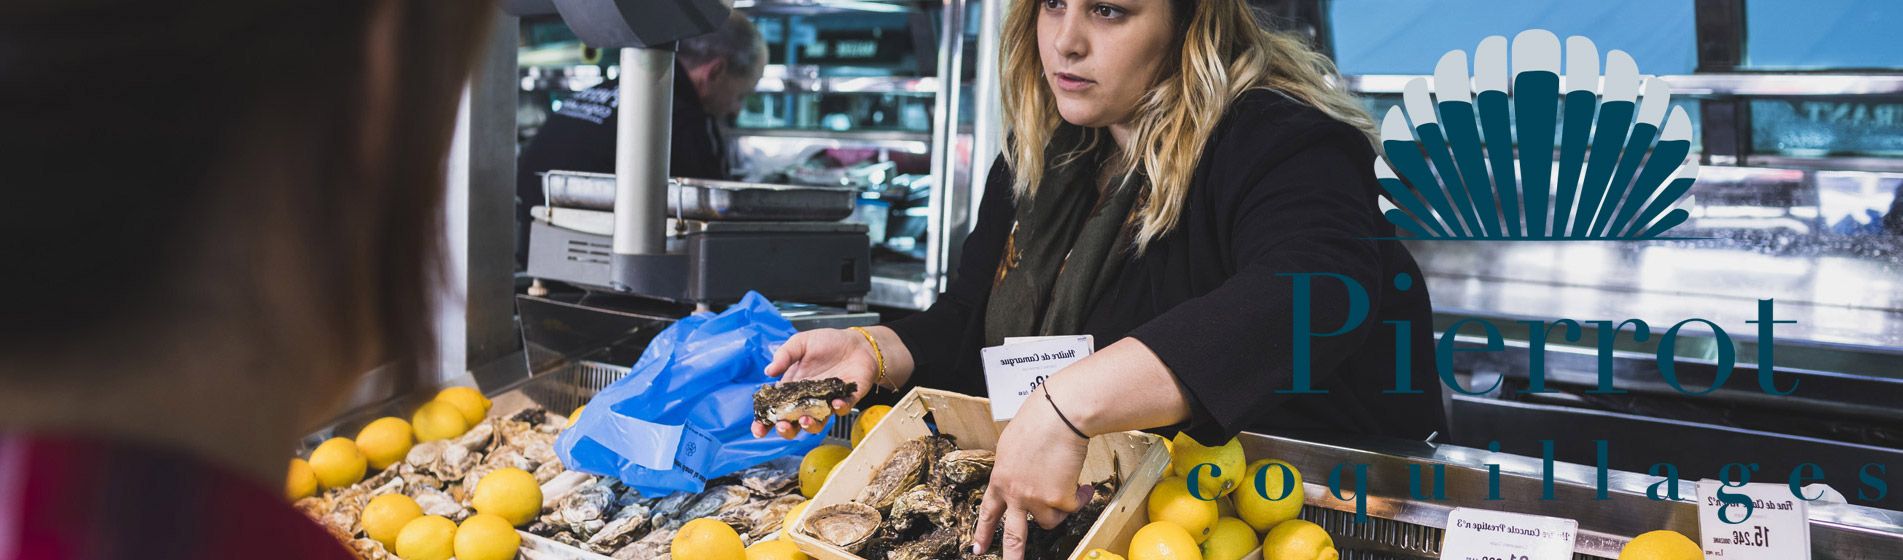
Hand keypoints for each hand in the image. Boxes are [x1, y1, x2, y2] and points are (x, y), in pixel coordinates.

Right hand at [751, 328, 879, 439]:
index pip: (776, 410)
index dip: (765, 422)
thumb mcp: (801, 343)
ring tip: (805, 419)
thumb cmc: (828, 342)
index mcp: (793, 389)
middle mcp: (809, 400)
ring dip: (810, 425)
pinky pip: (842, 409)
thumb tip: (768, 371)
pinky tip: (836, 402)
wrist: (857, 342)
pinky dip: (839, 408)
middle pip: (794, 424)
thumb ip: (785, 355)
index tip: (757, 430)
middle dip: (786, 430)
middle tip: (783, 425)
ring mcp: (827, 402)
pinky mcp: (847, 399)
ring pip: (817, 423)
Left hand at [972, 386, 1092, 558]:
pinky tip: (1083, 485)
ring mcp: (1035, 498)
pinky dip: (1080, 498)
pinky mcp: (1057, 499)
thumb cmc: (1039, 421)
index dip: (983, 532)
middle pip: (1013, 534)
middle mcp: (1014, 493)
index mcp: (1000, 479)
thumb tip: (1022, 476)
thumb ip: (1013, 467)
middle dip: (1012, 555)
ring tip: (1069, 486)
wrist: (1059, 415)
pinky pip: (1072, 508)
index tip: (978, 548)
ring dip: (1061, 507)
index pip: (988, 512)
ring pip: (1050, 520)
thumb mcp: (1012, 446)